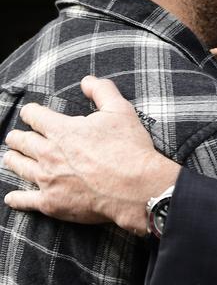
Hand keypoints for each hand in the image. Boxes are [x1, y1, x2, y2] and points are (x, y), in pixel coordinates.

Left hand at [3, 76, 179, 234]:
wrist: (135, 186)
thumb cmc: (129, 148)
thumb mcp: (121, 110)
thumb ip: (102, 91)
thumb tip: (87, 81)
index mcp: (62, 130)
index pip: (34, 115)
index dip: (31, 112)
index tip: (31, 113)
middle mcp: (48, 154)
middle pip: (22, 141)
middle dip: (18, 137)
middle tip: (16, 137)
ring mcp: (47, 180)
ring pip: (19, 167)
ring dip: (14, 160)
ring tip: (11, 158)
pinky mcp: (51, 203)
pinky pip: (24, 200)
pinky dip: (16, 198)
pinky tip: (12, 197)